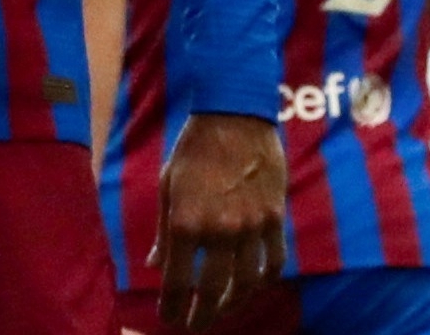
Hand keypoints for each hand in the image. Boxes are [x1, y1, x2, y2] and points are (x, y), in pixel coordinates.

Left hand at [151, 113, 285, 329]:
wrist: (234, 116)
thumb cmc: (193, 149)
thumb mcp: (167, 187)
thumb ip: (164, 232)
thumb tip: (155, 265)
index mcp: (186, 222)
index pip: (178, 281)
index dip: (172, 307)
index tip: (169, 319)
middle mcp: (220, 230)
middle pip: (214, 291)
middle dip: (203, 315)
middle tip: (196, 325)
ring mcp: (251, 226)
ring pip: (248, 283)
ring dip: (235, 304)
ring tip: (224, 310)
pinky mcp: (275, 217)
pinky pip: (274, 260)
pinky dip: (264, 279)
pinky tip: (254, 285)